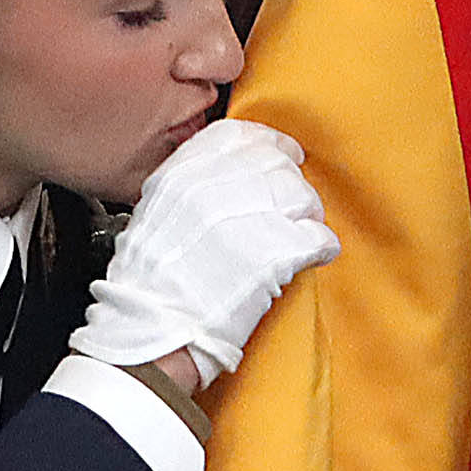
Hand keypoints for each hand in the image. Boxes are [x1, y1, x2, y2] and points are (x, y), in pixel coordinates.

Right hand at [72, 119, 337, 385]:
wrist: (154, 333)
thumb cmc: (149, 286)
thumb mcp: (154, 215)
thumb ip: (190, 187)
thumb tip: (229, 177)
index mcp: (182, 174)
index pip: (239, 136)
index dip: (267, 145)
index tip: (281, 156)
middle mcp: (215, 186)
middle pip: (276, 164)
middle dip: (290, 185)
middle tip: (292, 209)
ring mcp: (248, 216)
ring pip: (303, 196)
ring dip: (308, 217)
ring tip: (298, 238)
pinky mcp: (276, 251)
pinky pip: (319, 236)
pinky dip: (320, 247)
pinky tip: (312, 256)